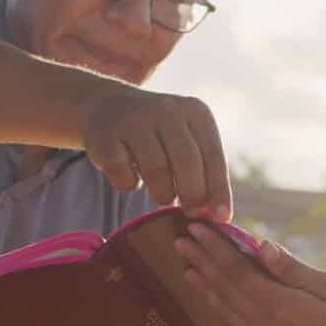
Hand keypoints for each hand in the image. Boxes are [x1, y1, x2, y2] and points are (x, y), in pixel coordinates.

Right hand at [80, 88, 232, 220]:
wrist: (107, 107)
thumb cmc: (159, 137)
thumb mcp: (187, 142)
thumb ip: (205, 174)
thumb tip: (219, 217)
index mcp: (195, 111)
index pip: (213, 155)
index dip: (219, 190)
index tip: (221, 218)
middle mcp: (166, 110)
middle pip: (186, 162)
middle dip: (192, 194)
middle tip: (190, 212)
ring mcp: (134, 121)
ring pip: (156, 170)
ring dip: (163, 193)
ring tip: (163, 193)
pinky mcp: (105, 138)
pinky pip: (124, 176)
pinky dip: (129, 185)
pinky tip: (131, 176)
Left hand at [174, 225, 325, 325]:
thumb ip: (292, 270)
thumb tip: (260, 245)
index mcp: (280, 306)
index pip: (237, 271)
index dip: (215, 249)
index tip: (196, 229)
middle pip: (225, 289)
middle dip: (202, 263)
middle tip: (179, 242)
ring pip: (227, 310)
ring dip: (205, 287)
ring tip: (187, 269)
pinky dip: (221, 308)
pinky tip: (215, 301)